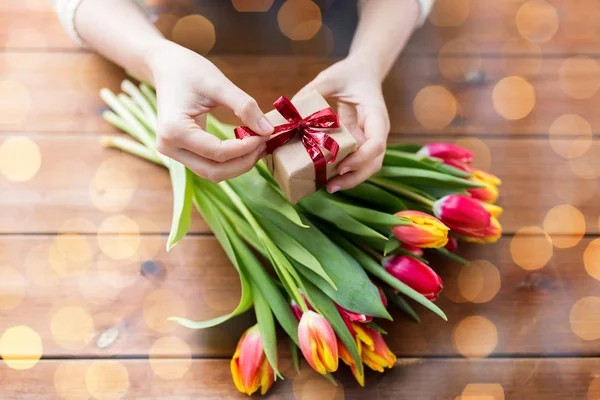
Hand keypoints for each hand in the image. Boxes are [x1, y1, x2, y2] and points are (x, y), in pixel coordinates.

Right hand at [145, 40, 273, 181]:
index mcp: (174, 130)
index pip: (218, 152)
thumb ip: (244, 107)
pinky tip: (246, 147)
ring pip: (212, 172)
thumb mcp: (219, 84)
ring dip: (238, 164)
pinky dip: (230, 160)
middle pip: (214, 171)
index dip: (246, 147)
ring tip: (259, 146)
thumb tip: (268, 130)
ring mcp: (173, 152)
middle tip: (265, 144)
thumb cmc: (189, 71)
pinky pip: (209, 165)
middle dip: (244, 162)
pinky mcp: (181, 152)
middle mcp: (169, 147)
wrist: (166, 67)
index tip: (267, 134)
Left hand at [295, 57, 389, 192]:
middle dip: (354, 177)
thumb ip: (313, 91)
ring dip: (349, 179)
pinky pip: (355, 161)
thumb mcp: (330, 78)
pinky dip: (343, 170)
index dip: (361, 158)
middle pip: (374, 163)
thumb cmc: (348, 73)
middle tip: (331, 187)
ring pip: (367, 167)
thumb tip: (290, 111)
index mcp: (376, 114)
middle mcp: (377, 131)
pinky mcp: (359, 142)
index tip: (341, 166)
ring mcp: (369, 139)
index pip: (376, 143)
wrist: (363, 72)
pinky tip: (325, 177)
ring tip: (327, 187)